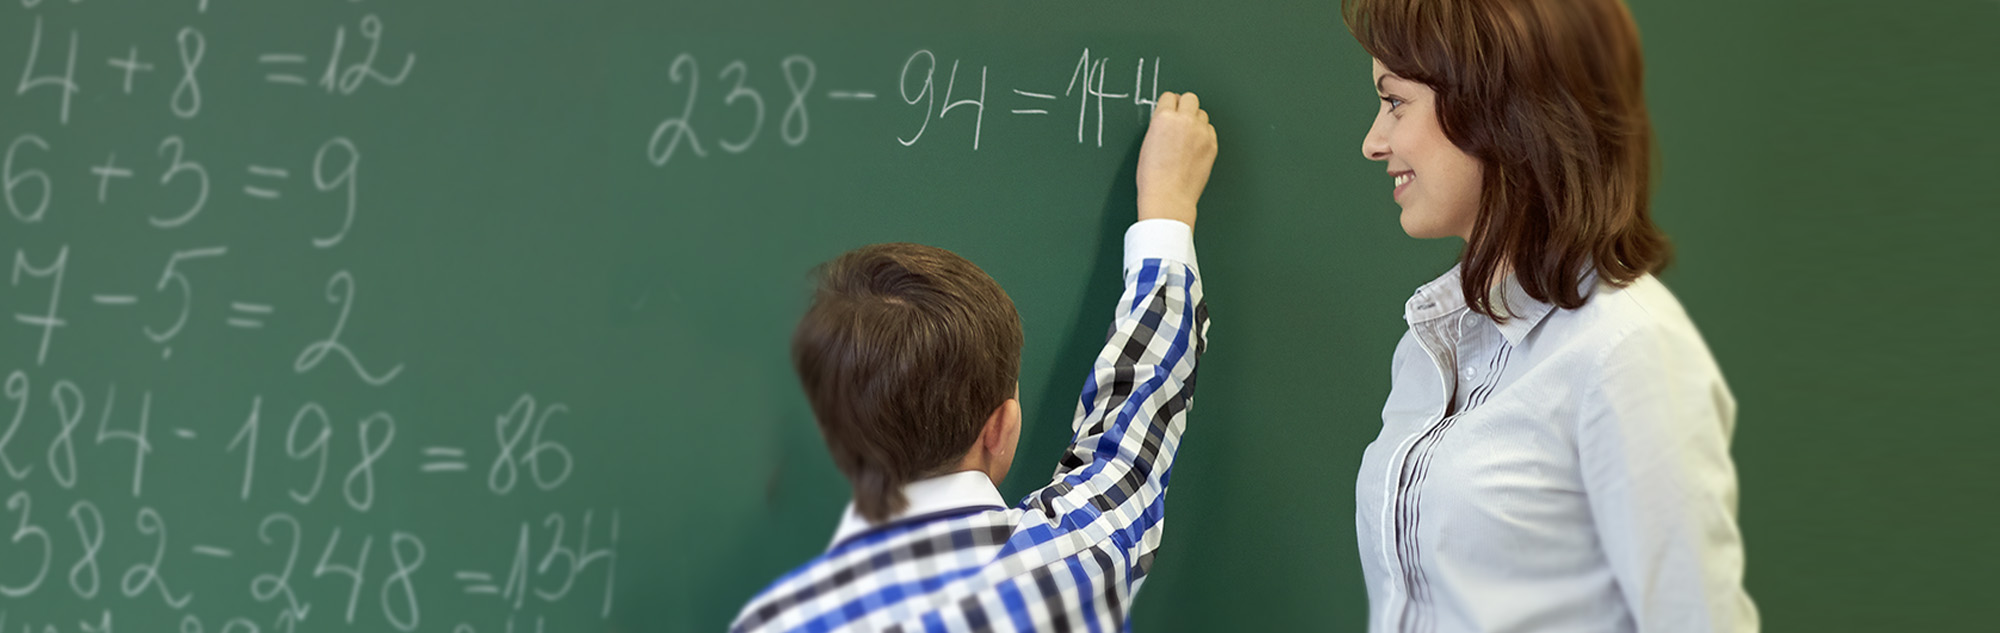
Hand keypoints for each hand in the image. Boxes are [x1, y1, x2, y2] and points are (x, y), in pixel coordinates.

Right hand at [1136, 91, 1216, 228]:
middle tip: (1180, 120)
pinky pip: (1210, 130)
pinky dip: (1204, 135)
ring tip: (1187, 137)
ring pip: (1202, 114)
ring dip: (1195, 120)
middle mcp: (1184, 121)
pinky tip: (1195, 147)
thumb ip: (1160, 125)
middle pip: (1190, 98)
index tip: (1169, 112)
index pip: (1169, 97)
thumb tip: (1169, 118)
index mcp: (1163, 119)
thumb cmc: (1153, 176)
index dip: (1168, 105)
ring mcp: (1201, 132)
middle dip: (1184, 106)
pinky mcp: (1212, 144)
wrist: (1169, 196)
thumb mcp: (1147, 143)